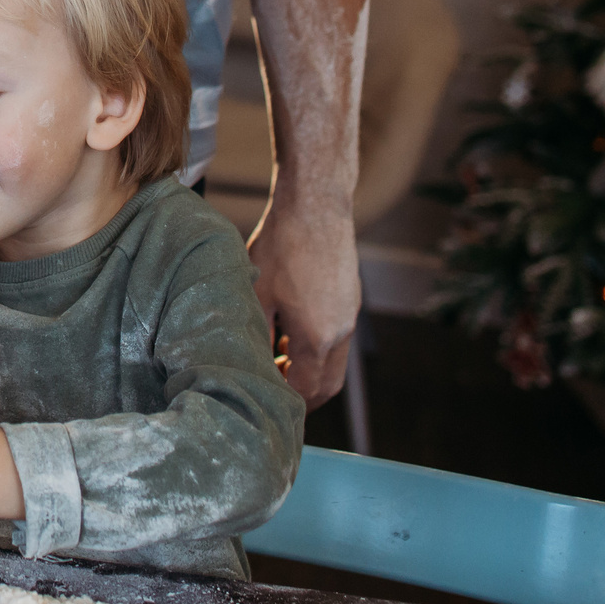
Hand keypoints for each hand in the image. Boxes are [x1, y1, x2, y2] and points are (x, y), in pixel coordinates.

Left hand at [248, 198, 359, 406]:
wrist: (316, 205)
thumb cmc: (280, 246)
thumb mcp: (257, 294)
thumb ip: (258, 336)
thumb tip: (253, 364)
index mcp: (316, 337)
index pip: (305, 390)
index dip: (283, 398)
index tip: (263, 393)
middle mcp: (340, 333)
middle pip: (328, 386)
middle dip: (304, 395)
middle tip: (275, 387)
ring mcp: (350, 316)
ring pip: (335, 364)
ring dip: (310, 370)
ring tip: (279, 357)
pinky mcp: (351, 301)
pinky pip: (338, 339)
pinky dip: (319, 348)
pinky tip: (291, 330)